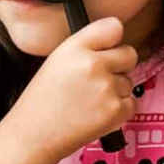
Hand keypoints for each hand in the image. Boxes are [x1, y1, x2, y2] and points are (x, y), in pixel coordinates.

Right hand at [3, 17, 136, 163]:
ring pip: (129, 82)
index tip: (107, 49)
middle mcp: (93, 64)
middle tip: (99, 80)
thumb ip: (85, 48)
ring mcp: (106, 88)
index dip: (113, 40)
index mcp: (75, 47)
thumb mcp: (57, 60)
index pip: (114, 27)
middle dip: (120, 66)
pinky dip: (118, 111)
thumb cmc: (42, 100)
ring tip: (90, 102)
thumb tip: (113, 45)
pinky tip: (96, 114)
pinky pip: (131, 104)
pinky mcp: (115, 111)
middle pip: (130, 54)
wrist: (33, 135)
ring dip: (116, 92)